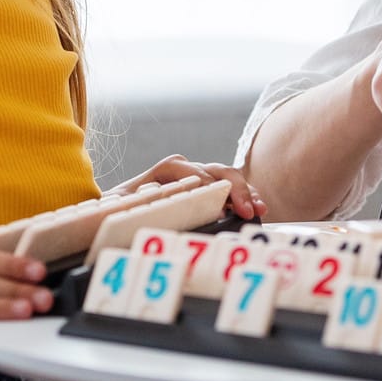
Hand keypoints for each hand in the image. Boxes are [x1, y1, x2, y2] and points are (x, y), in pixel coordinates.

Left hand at [106, 154, 265, 220]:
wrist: (126, 209)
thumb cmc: (124, 208)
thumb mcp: (123, 205)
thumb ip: (137, 204)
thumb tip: (150, 208)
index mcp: (165, 170)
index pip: (187, 170)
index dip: (203, 184)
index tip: (217, 204)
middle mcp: (186, 169)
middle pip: (215, 170)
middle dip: (233, 189)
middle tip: (246, 210)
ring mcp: (201, 177)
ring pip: (228, 177)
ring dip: (245, 192)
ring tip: (258, 209)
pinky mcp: (212, 189)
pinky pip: (233, 188)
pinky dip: (246, 197)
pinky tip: (258, 208)